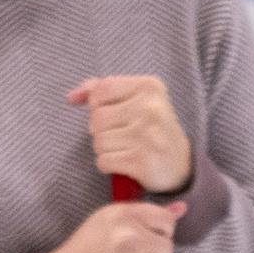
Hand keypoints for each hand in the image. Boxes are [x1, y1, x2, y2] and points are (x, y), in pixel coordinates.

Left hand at [70, 73, 191, 193]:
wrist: (180, 164)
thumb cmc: (151, 129)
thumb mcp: (135, 100)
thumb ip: (103, 91)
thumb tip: (72, 96)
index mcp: (150, 87)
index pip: (102, 89)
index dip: (95, 105)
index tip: (109, 114)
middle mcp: (151, 108)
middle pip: (97, 118)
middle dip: (100, 131)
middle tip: (120, 137)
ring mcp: (148, 135)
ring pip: (99, 141)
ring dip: (104, 150)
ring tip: (123, 150)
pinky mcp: (143, 161)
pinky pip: (103, 161)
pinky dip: (107, 165)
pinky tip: (123, 163)